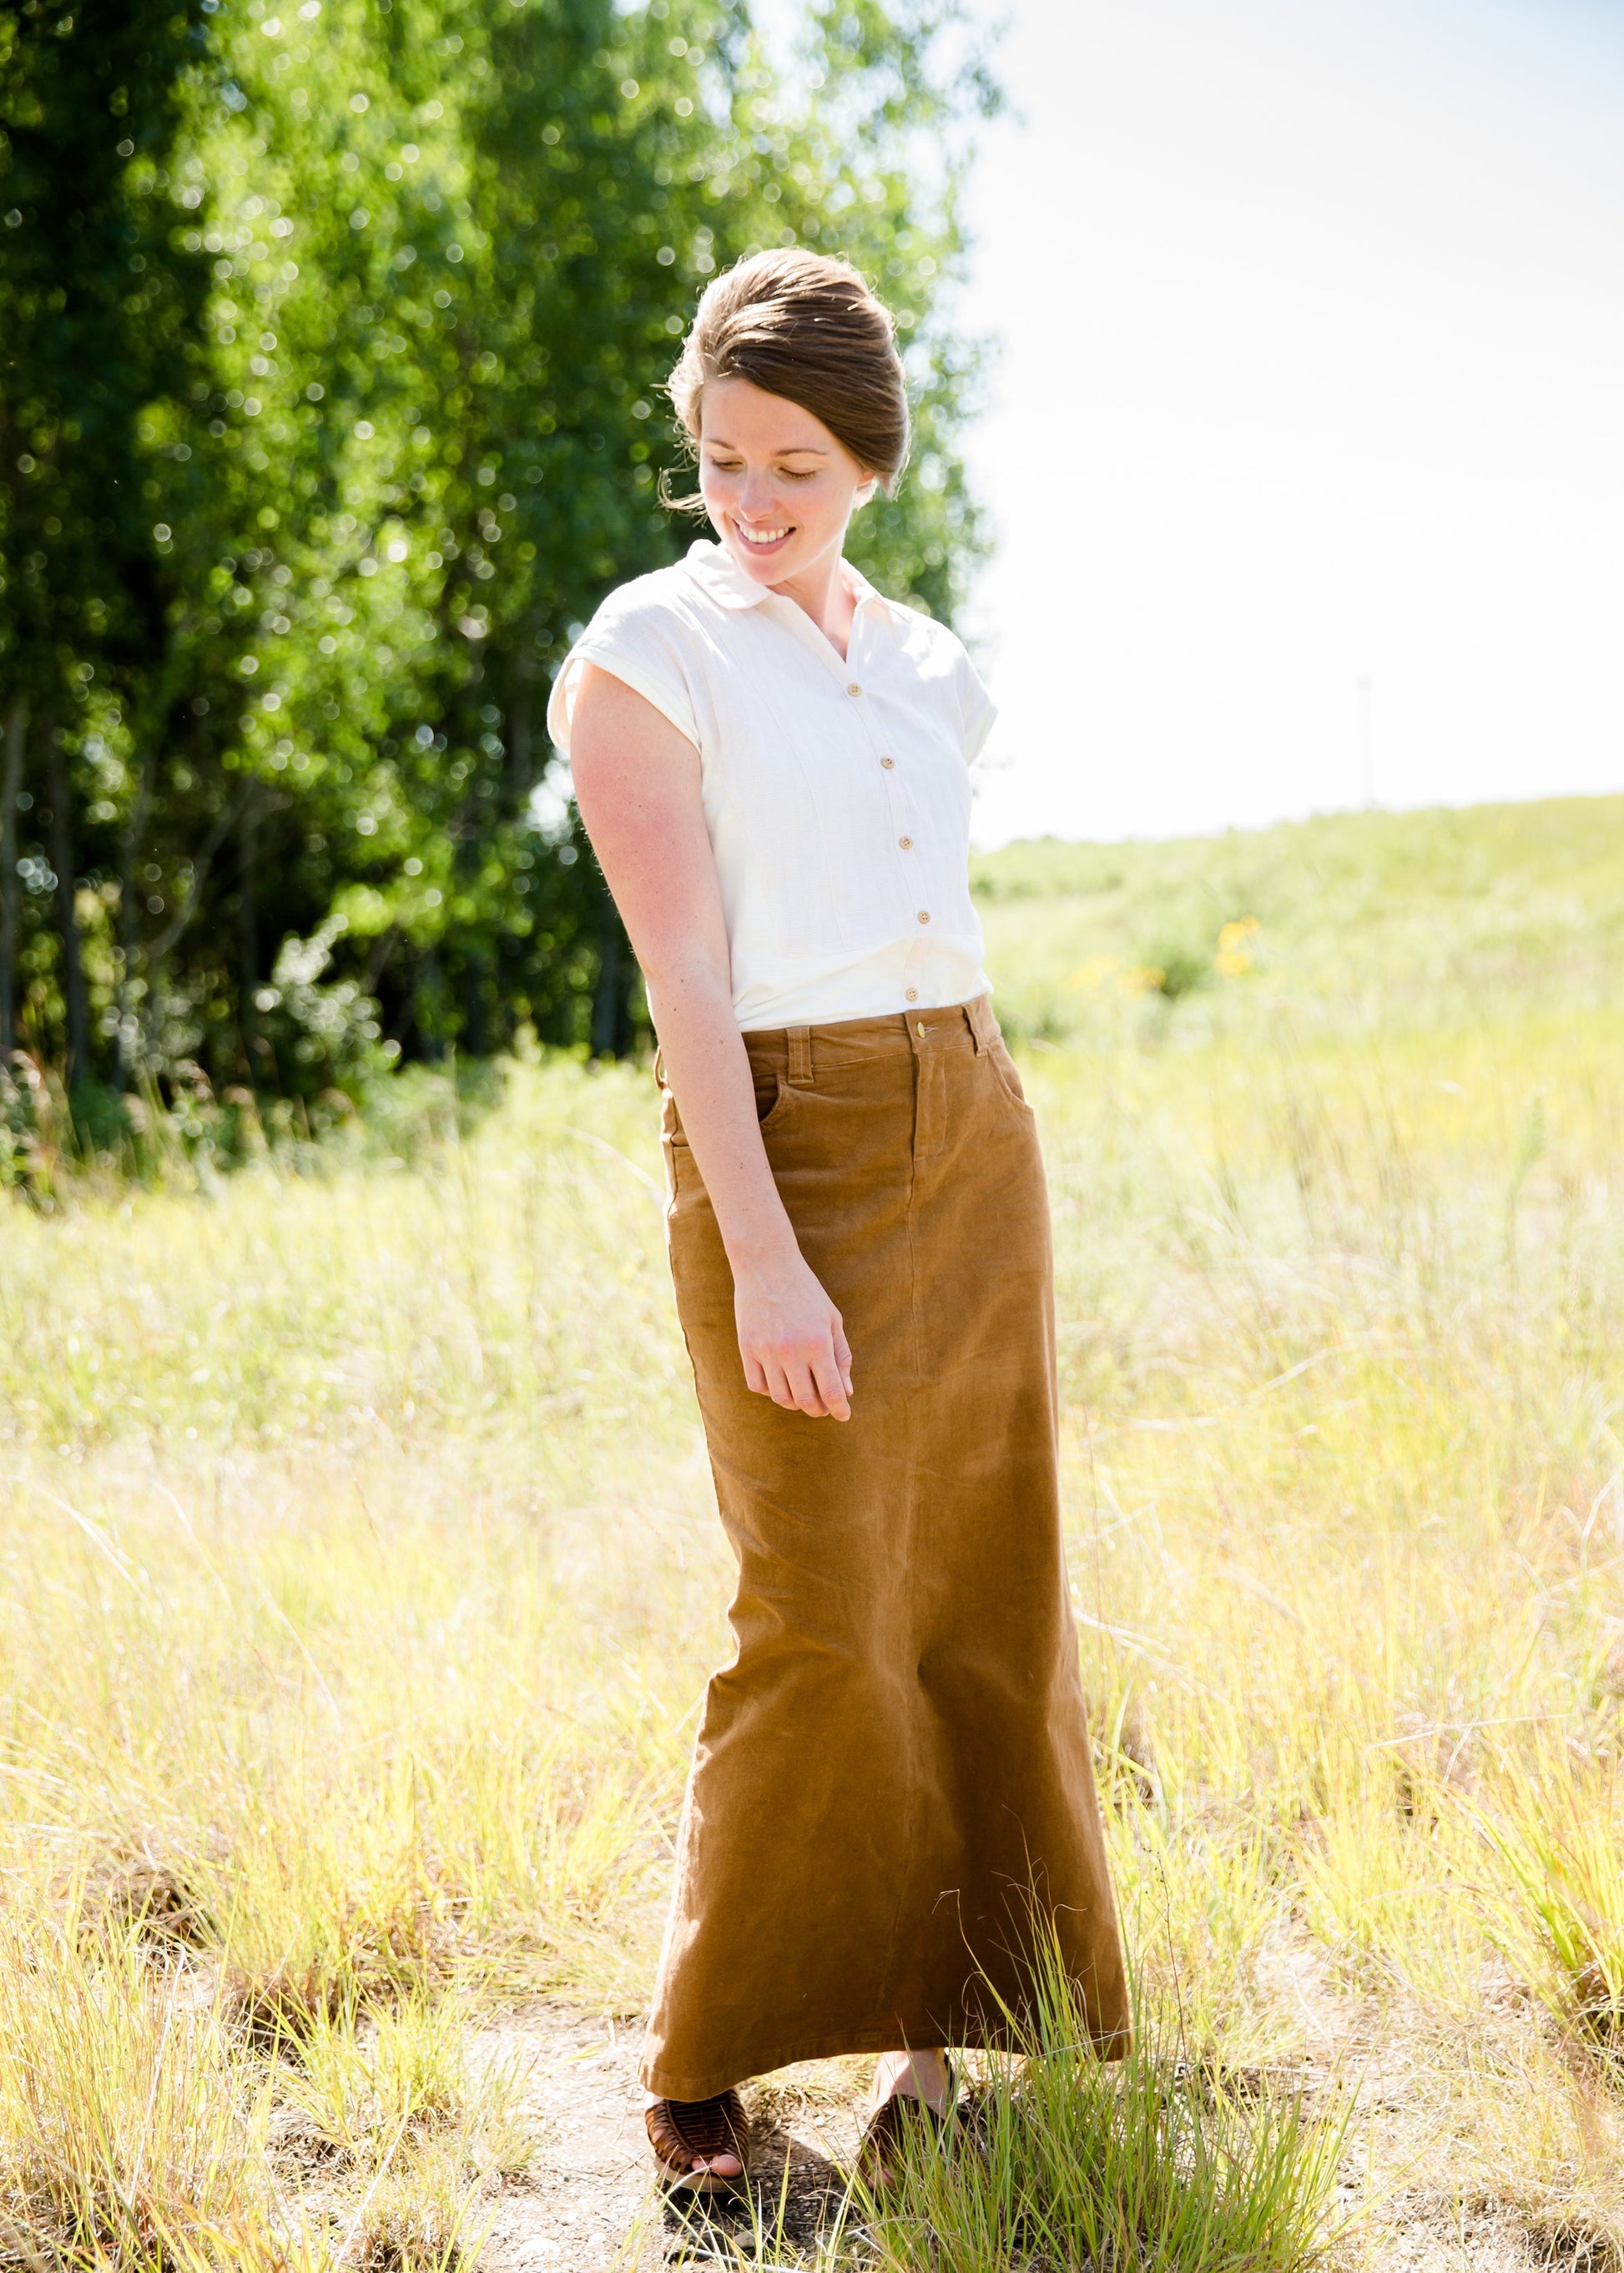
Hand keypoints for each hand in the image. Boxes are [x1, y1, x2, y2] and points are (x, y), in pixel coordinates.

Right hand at [733, 1244, 852, 1419]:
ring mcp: (766, 1351)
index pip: (832, 1391)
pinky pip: (757, 1385)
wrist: (768, 1266)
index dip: (840, 1409)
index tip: (844, 1415)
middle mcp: (792, 1351)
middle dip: (818, 1409)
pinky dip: (770, 1390)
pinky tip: (779, 1380)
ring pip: (780, 1397)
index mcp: (818, 1343)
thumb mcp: (832, 1319)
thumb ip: (840, 1356)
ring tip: (802, 1392)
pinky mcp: (746, 1348)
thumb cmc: (806, 1292)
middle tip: (823, 1406)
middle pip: (806, 1400)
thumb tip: (846, 1392)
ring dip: (794, 1402)